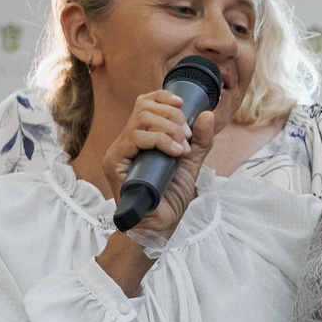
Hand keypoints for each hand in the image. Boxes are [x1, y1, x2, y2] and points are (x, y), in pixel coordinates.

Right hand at [98, 91, 217, 239]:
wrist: (161, 225)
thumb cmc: (171, 197)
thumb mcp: (191, 164)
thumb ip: (200, 141)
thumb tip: (207, 113)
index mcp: (140, 137)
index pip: (144, 103)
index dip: (163, 97)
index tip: (183, 104)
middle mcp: (126, 141)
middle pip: (144, 107)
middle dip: (173, 117)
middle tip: (188, 138)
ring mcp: (118, 151)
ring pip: (140, 119)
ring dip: (169, 128)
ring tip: (182, 148)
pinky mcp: (114, 163)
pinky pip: (135, 138)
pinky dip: (159, 140)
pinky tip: (174, 152)